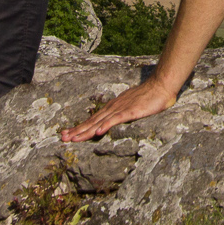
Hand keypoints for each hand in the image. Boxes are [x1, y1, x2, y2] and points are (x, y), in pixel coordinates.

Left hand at [62, 79, 177, 141]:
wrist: (161, 86)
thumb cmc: (149, 96)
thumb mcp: (132, 106)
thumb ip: (123, 113)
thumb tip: (115, 120)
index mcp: (113, 107)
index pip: (93, 119)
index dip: (80, 127)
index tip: (68, 134)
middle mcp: (113, 107)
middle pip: (92, 121)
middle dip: (76, 130)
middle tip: (62, 138)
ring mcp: (121, 109)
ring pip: (99, 122)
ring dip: (85, 130)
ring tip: (73, 138)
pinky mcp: (130, 112)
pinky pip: (115, 120)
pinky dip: (105, 126)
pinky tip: (97, 132)